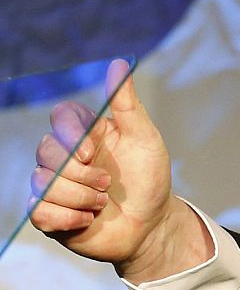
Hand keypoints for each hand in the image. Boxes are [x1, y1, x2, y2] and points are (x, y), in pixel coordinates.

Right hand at [28, 61, 209, 281]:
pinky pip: (38, 210)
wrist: (152, 226)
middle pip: (46, 151)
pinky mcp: (47, 212)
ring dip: (81, 197)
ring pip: (42, 183)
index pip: (59, 116)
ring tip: (103, 204)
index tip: (90, 153)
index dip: (69, 134)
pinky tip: (88, 219)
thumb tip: (120, 63)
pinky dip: (68, 217)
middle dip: (81, 174)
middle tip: (107, 185)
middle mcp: (63, 155)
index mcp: (84, 132)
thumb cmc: (149, 180)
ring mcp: (52, 183)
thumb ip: (128, 104)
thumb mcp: (145, 140)